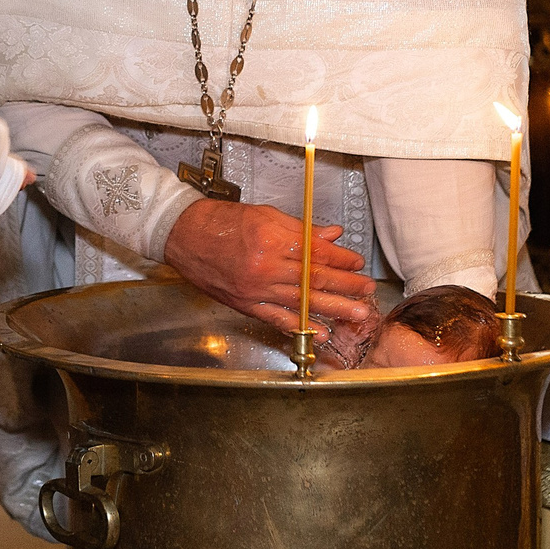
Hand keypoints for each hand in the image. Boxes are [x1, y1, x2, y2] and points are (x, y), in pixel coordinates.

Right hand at [161, 198, 377, 335]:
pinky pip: (278, 319)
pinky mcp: (246, 304)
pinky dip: (300, 327)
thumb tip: (330, 235)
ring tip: (356, 313)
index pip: (316, 252)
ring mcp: (256, 288)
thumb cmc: (220, 222)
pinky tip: (320, 333)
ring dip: (333, 308)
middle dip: (345, 286)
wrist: (183, 236)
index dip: (341, 258)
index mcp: (271, 239)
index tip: (356, 262)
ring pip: (302, 301)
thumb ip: (299, 228)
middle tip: (366, 291)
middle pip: (314, 278)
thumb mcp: (264, 215)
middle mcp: (265, 266)